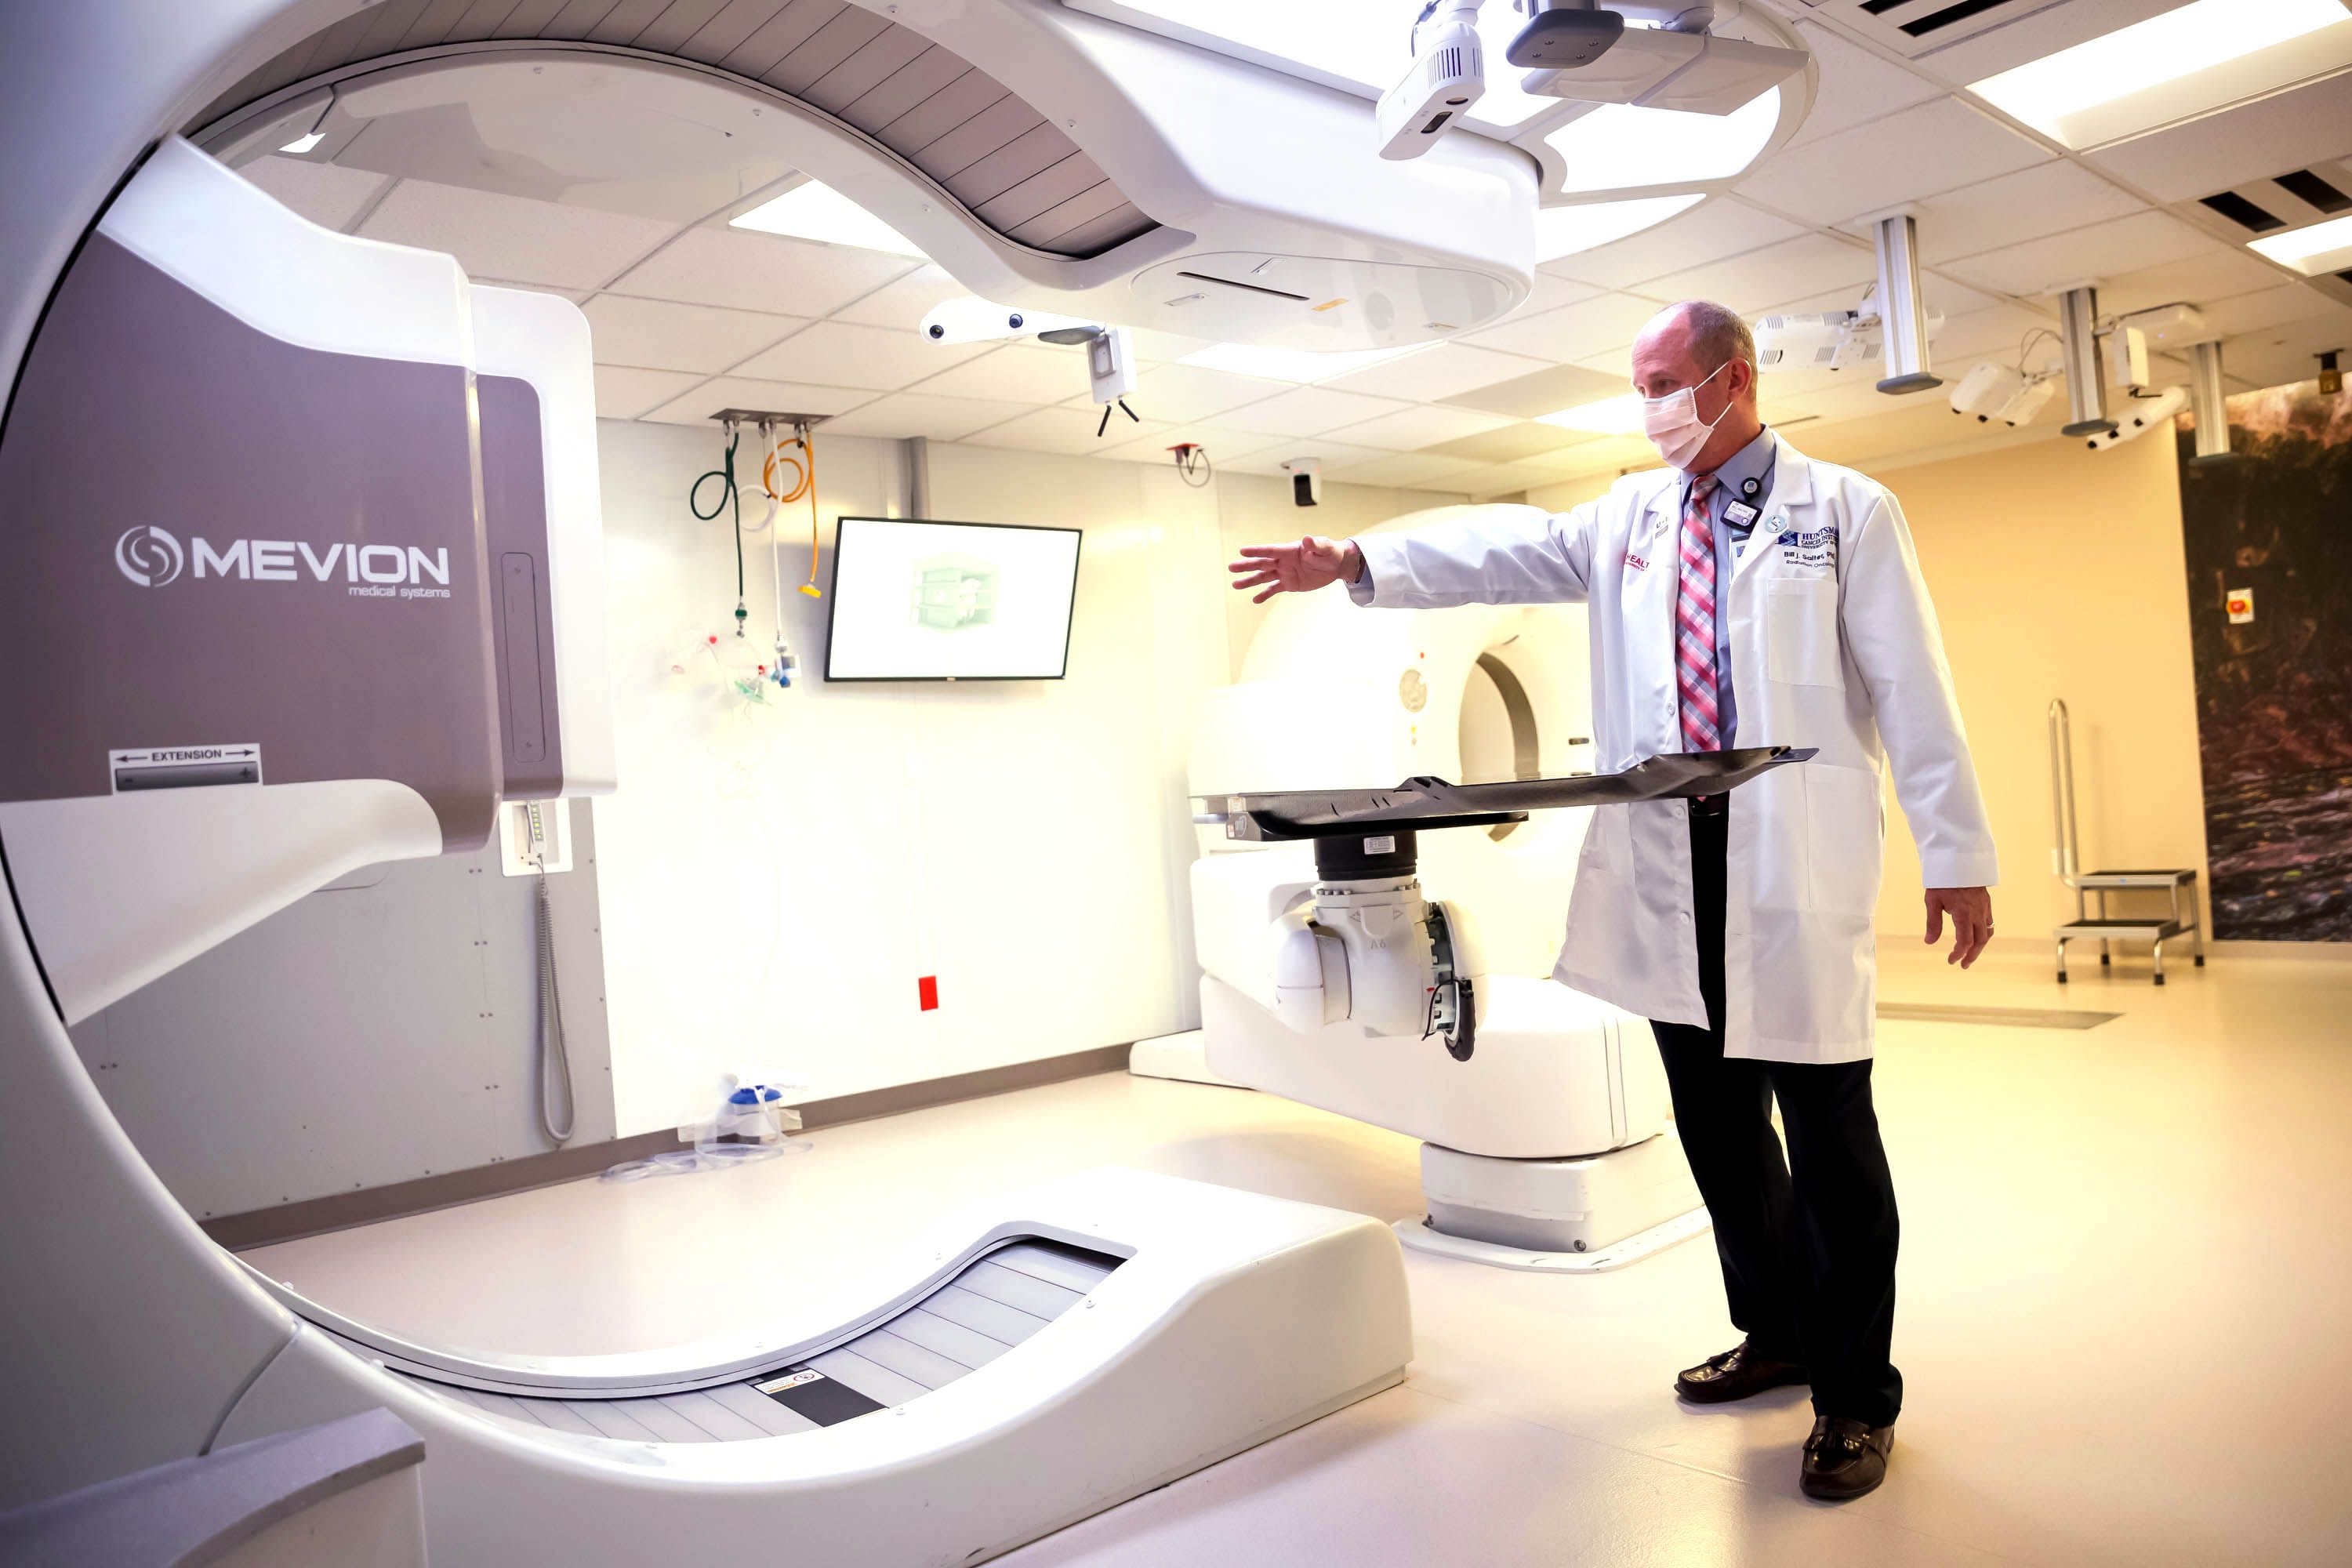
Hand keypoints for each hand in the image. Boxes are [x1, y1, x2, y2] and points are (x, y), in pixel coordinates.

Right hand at [1229, 537, 1361, 603]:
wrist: (1337, 565)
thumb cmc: (1330, 553)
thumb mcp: (1325, 548)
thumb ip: (1315, 545)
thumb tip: (1306, 538)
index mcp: (1290, 550)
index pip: (1271, 550)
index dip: (1257, 551)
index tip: (1242, 551)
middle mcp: (1284, 561)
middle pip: (1262, 563)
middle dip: (1247, 566)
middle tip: (1231, 567)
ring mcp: (1285, 573)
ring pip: (1264, 577)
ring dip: (1250, 581)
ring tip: (1235, 585)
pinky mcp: (1289, 584)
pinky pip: (1274, 589)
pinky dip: (1264, 594)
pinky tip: (1254, 600)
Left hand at [1925, 887, 1993, 968]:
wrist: (1959, 860)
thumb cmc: (1943, 880)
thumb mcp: (1932, 901)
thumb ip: (1933, 923)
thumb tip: (1929, 942)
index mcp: (1963, 913)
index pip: (1964, 941)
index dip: (1958, 953)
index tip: (1951, 960)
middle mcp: (1977, 913)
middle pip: (1979, 941)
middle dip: (1972, 955)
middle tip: (1963, 965)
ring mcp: (1984, 908)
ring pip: (1987, 933)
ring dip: (1980, 947)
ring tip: (1970, 955)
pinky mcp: (1987, 903)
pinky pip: (1990, 923)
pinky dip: (1985, 935)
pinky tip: (1977, 938)